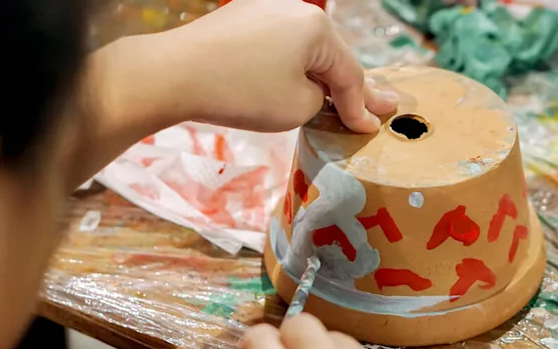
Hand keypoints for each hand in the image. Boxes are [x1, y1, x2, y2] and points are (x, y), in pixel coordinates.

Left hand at [168, 0, 398, 132]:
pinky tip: (299, 81)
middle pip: (331, 57)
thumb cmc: (240, 93)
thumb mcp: (297, 108)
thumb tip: (319, 94)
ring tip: (340, 97)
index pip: (349, 74)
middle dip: (352, 86)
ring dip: (322, 76)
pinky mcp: (241, 19)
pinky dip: (293, 66)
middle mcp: (295, 9)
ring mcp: (266, 10)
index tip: (372, 128)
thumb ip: (323, 101)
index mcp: (317, 27)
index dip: (361, 107)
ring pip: (305, 50)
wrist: (174, 74)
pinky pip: (279, 46)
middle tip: (383, 105)